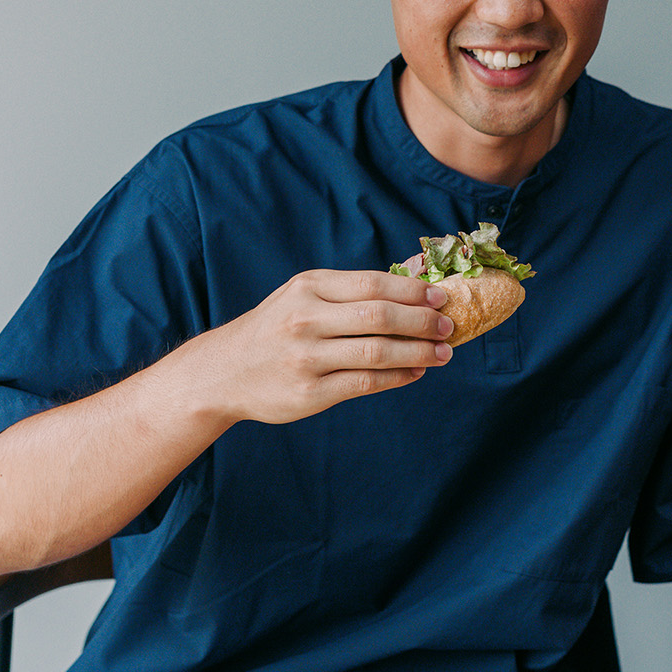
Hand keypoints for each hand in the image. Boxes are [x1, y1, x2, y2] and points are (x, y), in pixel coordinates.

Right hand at [183, 268, 453, 424]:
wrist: (223, 372)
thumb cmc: (276, 328)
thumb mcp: (304, 296)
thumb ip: (353, 290)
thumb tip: (416, 279)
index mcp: (308, 288)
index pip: (372, 284)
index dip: (413, 291)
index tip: (441, 296)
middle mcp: (305, 319)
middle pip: (379, 316)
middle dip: (422, 321)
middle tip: (448, 325)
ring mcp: (306, 358)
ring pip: (376, 352)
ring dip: (417, 352)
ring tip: (442, 353)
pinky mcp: (309, 392)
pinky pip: (365, 383)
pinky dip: (397, 378)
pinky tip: (415, 373)